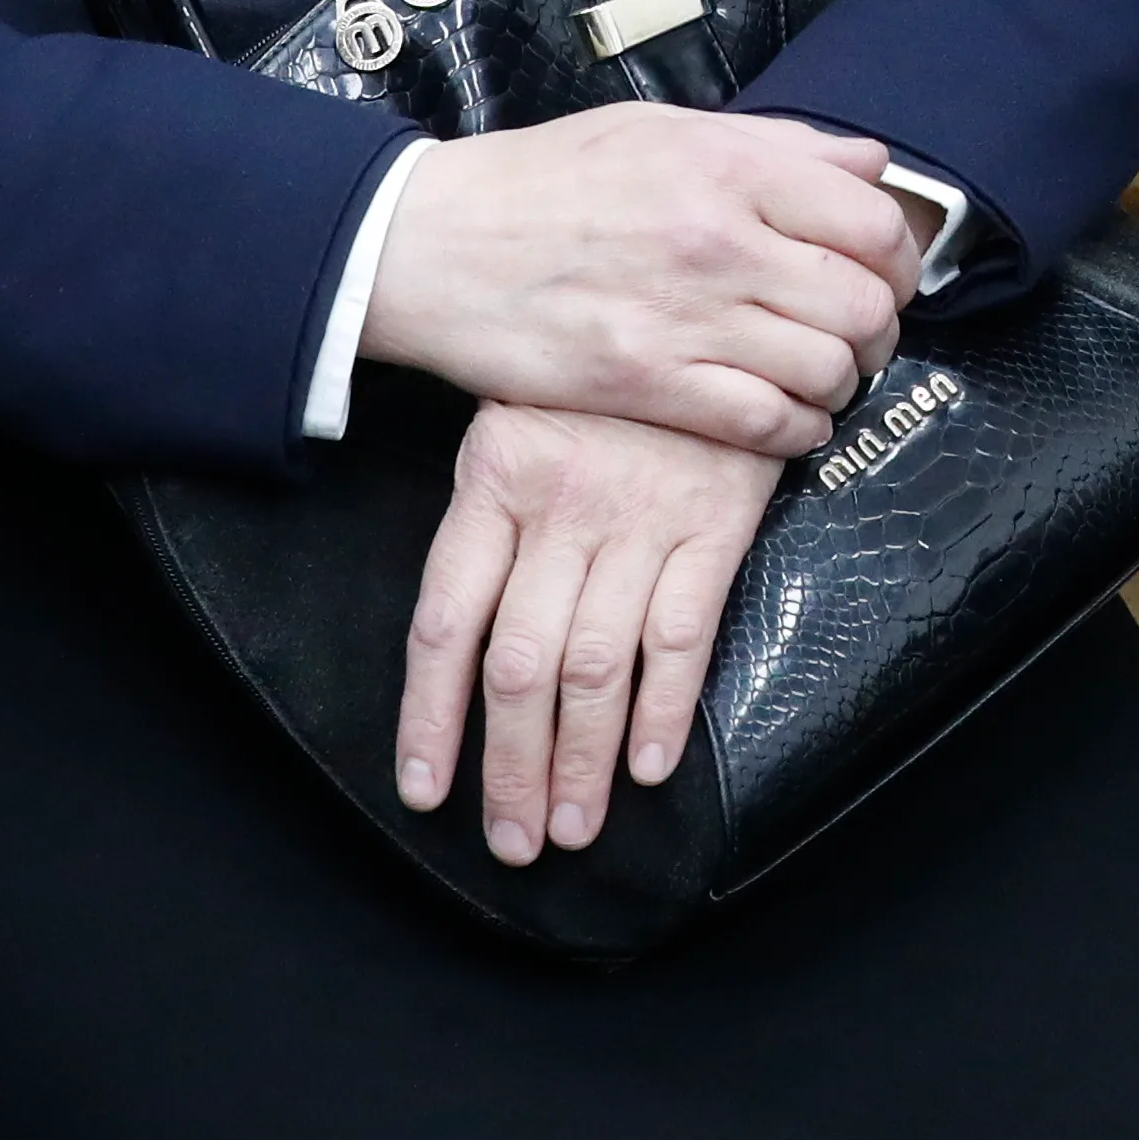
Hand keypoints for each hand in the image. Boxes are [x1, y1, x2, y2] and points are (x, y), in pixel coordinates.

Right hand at [354, 101, 918, 452]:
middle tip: (863, 334)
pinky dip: (799, 431)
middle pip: (864, 302)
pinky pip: (767, 423)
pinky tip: (791, 420)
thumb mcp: (661, 129)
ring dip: (843, 383)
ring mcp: (687, 318)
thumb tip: (868, 163)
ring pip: (827, 369)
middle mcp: (721, 242)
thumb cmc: (545, 180)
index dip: (901, 257)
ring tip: (826, 378)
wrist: (436, 243)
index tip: (888, 273)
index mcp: (730, 169)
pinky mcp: (649, 385)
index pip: (873, 223)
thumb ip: (774, 144)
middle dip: (881, 327)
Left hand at [396, 401, 783, 861]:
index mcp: (494, 480)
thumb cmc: (599, 375)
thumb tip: (464, 637)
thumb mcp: (518, 416)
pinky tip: (647, 766)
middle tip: (514, 839)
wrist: (708, 301)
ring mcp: (638, 519)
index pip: (445, 620)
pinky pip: (681, 633)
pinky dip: (663, 709)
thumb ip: (492, 518)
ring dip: (581, 760)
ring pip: (594, 664)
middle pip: (518, 664)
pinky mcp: (712, 524)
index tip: (427, 789)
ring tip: (574, 826)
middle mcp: (558, 509)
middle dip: (512, 767)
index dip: (431, 716)